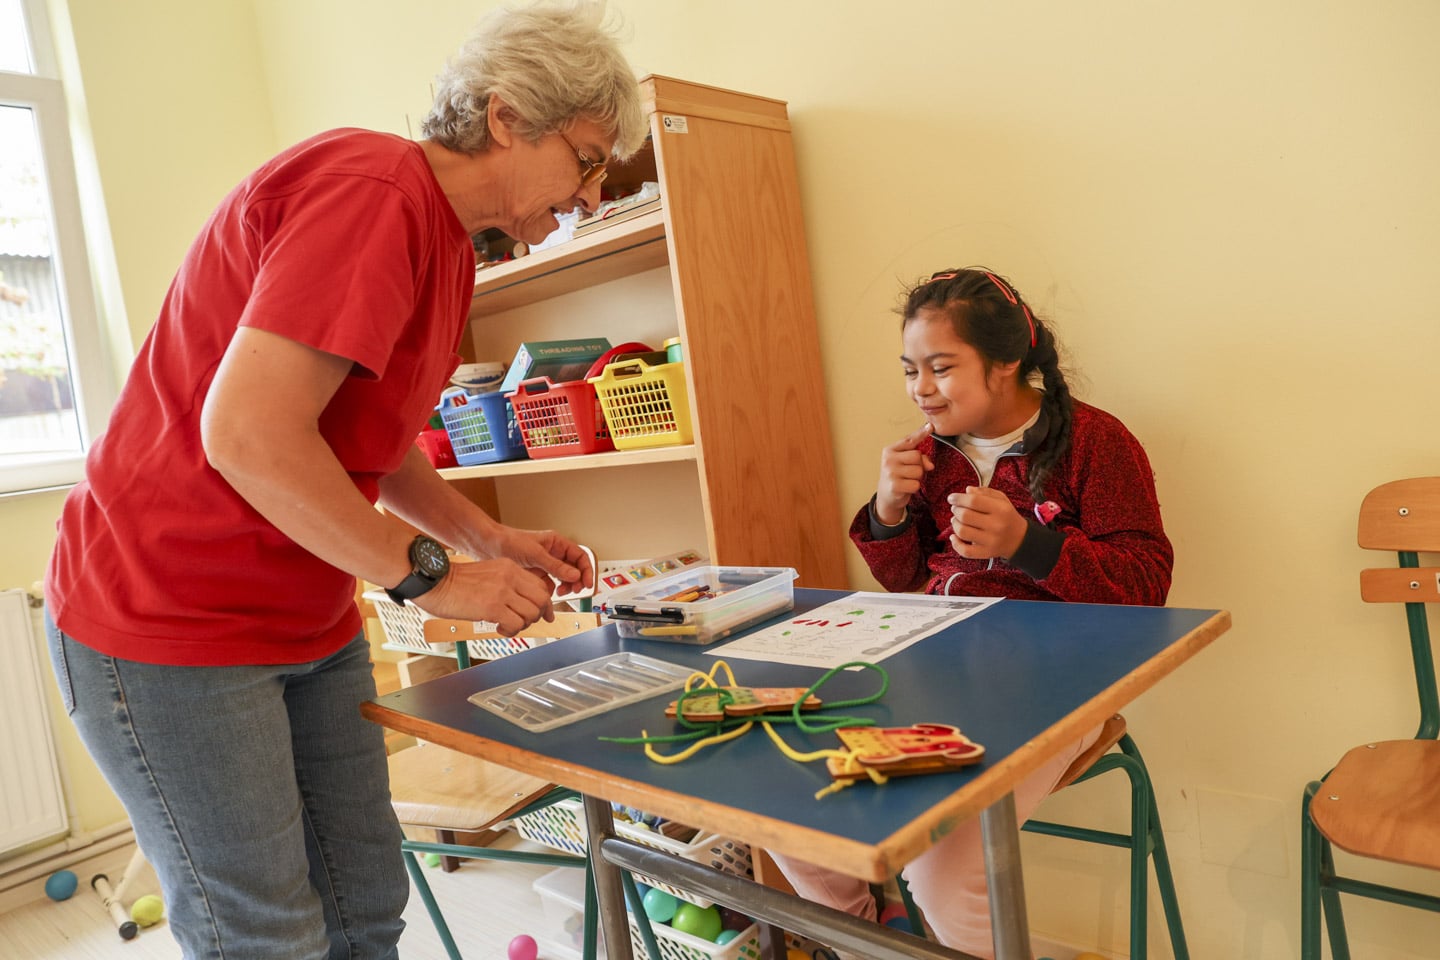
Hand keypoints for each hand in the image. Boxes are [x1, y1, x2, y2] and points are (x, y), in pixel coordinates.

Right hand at [411, 557, 556, 636]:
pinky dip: (511, 631)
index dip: (545, 603)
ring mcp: (502, 591)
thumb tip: (520, 602)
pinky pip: (516, 624)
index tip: (543, 614)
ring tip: (507, 625)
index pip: (541, 585)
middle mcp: (509, 577)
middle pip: (542, 599)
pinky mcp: (492, 607)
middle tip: (523, 622)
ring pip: (531, 613)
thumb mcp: (488, 573)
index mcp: (510, 567)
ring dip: (523, 625)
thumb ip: (507, 584)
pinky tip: (498, 628)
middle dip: (537, 615)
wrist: (434, 580)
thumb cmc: (454, 581)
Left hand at [488, 526, 594, 597]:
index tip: (587, 584)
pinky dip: (550, 590)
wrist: (489, 546)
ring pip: (563, 579)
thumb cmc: (509, 542)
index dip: (587, 570)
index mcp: (557, 543)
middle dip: (576, 581)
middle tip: (575, 591)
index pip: (580, 556)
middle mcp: (553, 553)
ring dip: (564, 587)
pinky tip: (545, 593)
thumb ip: (556, 566)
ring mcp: (545, 565)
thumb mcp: (535, 554)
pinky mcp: (536, 574)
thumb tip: (575, 575)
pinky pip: (550, 585)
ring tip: (560, 593)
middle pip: (574, 569)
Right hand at [874, 424, 934, 525]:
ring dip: (917, 477)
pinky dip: (914, 487)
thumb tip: (930, 465)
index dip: (920, 433)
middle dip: (919, 465)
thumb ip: (919, 458)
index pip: (909, 440)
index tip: (930, 426)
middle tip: (909, 472)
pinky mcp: (894, 486)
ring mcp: (890, 472)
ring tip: (907, 479)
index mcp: (890, 450)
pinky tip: (906, 488)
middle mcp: (889, 459)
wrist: (886, 496)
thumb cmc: (898, 476)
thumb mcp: (905, 463)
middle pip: (917, 456)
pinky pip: (916, 484)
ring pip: (918, 471)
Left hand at [947, 486, 1027, 559]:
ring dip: (955, 524)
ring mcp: (991, 541)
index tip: (952, 498)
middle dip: (955, 510)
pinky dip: (955, 544)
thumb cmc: (1007, 516)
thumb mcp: (1001, 499)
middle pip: (965, 516)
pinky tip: (954, 536)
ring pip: (962, 532)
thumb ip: (984, 492)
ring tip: (956, 520)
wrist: (1020, 539)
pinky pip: (965, 551)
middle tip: (956, 508)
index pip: (973, 501)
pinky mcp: (986, 553)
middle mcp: (996, 525)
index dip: (958, 498)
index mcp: (1001, 509)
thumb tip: (967, 490)